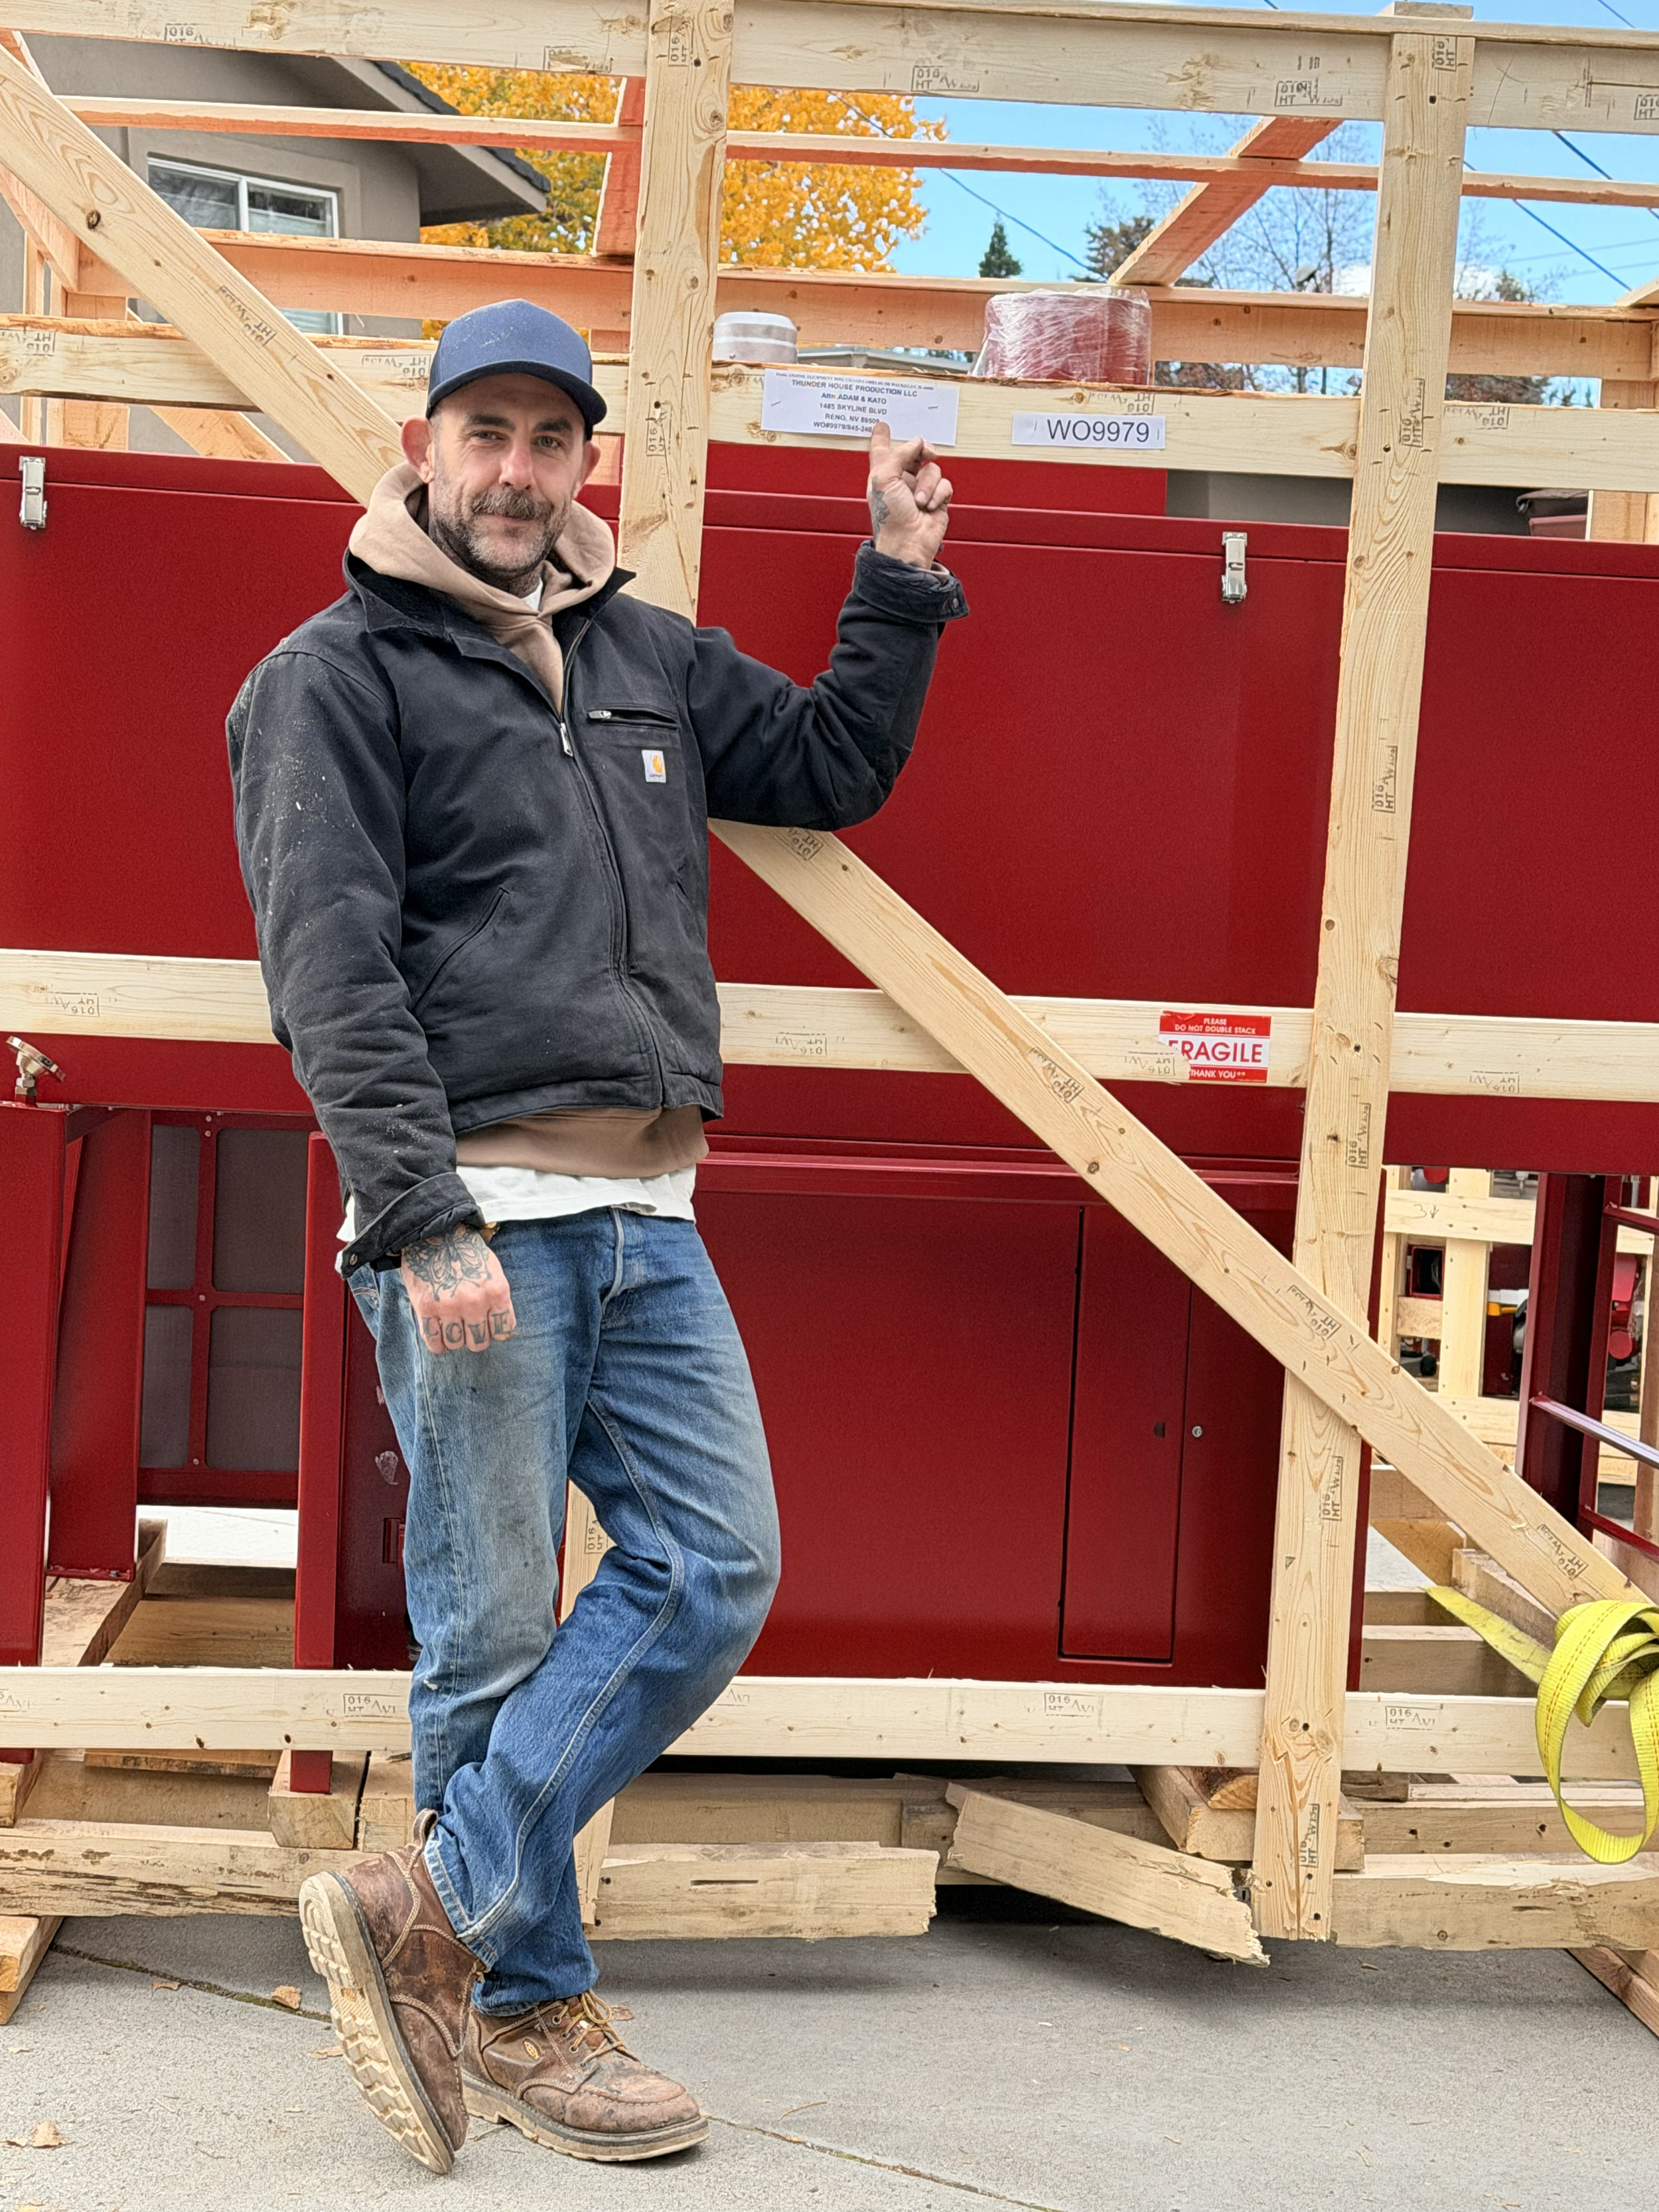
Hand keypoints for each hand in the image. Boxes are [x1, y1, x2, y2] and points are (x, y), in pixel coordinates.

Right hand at [400, 1225, 516, 1356]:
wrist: (434, 1231)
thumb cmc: (466, 1250)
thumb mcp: (493, 1269)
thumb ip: (497, 1298)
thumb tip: (498, 1327)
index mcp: (497, 1291)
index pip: (504, 1331)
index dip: (495, 1331)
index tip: (488, 1326)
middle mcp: (475, 1302)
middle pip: (479, 1342)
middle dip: (475, 1337)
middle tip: (468, 1327)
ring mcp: (449, 1306)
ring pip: (456, 1344)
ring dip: (455, 1339)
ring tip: (452, 1326)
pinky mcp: (426, 1308)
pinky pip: (434, 1342)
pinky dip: (437, 1343)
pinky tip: (439, 1335)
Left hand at [867, 421, 952, 571]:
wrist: (908, 543)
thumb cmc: (890, 518)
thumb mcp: (884, 478)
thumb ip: (900, 454)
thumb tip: (918, 443)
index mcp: (883, 474)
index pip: (881, 450)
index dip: (881, 437)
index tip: (882, 425)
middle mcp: (901, 480)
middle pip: (915, 453)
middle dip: (921, 451)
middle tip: (926, 452)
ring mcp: (920, 489)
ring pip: (933, 469)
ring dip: (927, 484)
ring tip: (919, 501)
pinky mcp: (937, 499)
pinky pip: (944, 484)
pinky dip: (938, 494)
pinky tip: (929, 506)